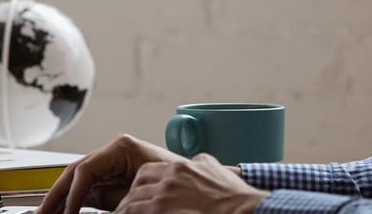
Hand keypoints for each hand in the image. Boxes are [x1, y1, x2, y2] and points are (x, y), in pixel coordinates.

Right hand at [36, 135, 186, 213]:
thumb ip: (107, 202)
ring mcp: (112, 164)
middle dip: (56, 195)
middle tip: (41, 213)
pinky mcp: (113, 178)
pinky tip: (64, 212)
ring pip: (77, 180)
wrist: (201, 194)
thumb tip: (79, 209)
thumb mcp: (137, 196)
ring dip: (61, 199)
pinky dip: (75, 202)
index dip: (71, 194)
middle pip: (75, 173)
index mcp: (122, 148)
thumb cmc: (177, 189)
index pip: (85, 170)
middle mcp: (114, 152)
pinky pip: (89, 189)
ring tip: (46, 213)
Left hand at [115, 153, 268, 213]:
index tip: (139, 196)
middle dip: (131, 199)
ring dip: (126, 211)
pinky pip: (132, 213)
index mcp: (180, 167)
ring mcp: (164, 196)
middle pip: (137, 187)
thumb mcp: (216, 171)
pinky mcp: (159, 211)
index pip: (147, 172)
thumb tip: (198, 162)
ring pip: (131, 202)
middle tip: (127, 210)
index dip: (141, 186)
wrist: (245, 210)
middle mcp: (169, 178)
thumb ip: (202, 164)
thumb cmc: (236, 198)